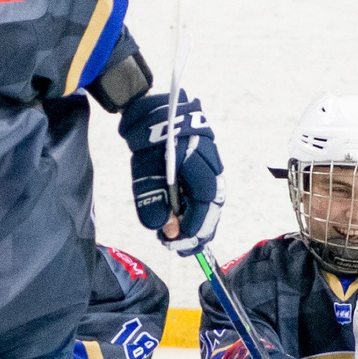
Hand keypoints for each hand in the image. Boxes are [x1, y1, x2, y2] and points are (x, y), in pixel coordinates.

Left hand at [120, 91, 223, 254]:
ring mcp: (212, 158)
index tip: (179, 243)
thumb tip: (165, 230)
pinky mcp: (209, 161)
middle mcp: (210, 158)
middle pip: (215, 200)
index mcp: (195, 156)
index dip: (195, 223)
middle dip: (200, 229)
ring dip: (202, 220)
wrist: (150, 109)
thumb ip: (152, 199)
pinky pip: (210, 188)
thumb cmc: (145, 138)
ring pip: (214, 196)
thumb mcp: (142, 170)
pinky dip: (200, 207)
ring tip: (184, 241)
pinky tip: (187, 221)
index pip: (205, 197)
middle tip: (184, 249)